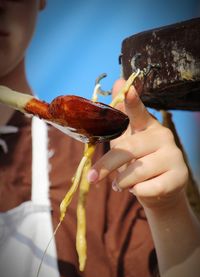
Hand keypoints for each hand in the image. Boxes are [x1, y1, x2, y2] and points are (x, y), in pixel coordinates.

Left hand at [87, 79, 187, 209]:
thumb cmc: (138, 162)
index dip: (132, 101)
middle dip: (106, 166)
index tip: (127, 89)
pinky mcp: (180, 176)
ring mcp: (174, 155)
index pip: (138, 111)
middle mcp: (163, 136)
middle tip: (93, 177)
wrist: (160, 190)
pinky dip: (137, 192)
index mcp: (147, 125)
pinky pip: (148, 188)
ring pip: (138, 171)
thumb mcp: (125, 142)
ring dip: (122, 182)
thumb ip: (120, 119)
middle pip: (129, 149)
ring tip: (120, 184)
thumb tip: (118, 82)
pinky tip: (138, 189)